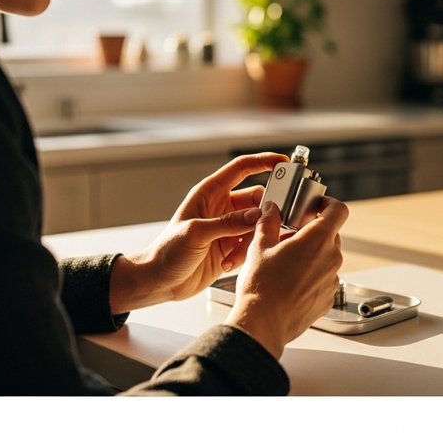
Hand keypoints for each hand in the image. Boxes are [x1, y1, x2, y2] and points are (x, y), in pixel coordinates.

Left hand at [109, 152, 287, 314]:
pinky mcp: (231, 247)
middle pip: (257, 199)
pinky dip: (245, 254)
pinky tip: (226, 264)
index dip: (263, 162)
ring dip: (253, 238)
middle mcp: (221, 208)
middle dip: (264, 212)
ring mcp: (227, 228)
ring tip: (234, 252)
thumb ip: (228, 223)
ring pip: (257, 224)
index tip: (284, 163)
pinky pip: (252, 244)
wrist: (159, 282)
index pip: (241, 168)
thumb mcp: (197, 233)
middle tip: (266, 224)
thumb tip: (257, 214)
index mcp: (209, 194)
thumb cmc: (166, 252)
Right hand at [224, 197, 348, 358]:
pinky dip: (313, 278)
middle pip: (330, 236)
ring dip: (312, 257)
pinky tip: (291, 284)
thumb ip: (268, 222)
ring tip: (287, 265)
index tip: (317, 206)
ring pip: (327, 259)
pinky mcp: (329, 298)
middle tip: (289, 239)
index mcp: (318, 239)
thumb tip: (271, 209)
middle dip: (312, 234)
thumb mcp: (259, 246)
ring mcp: (333, 279)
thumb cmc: (261, 286)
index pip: (338, 210)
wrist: (263, 322)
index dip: (329, 204)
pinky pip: (325, 280)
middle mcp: (332, 258)